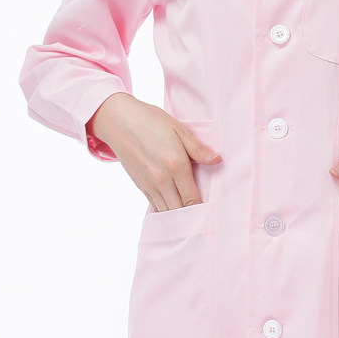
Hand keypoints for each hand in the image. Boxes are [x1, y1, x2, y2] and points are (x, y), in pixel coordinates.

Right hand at [87, 93, 221, 211]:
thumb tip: (218, 160)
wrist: (120, 122)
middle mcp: (162, 178)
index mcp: (176, 165)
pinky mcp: (140, 185)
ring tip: (191, 216)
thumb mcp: (179, 130)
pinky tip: (174, 209)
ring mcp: (149, 184)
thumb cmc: (152, 122)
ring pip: (166, 211)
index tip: (212, 209)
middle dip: (192, 215)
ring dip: (178, 215)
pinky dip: (165, 210)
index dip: (203, 208)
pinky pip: (155, 205)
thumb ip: (198, 149)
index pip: (192, 198)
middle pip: (179, 209)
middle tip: (204, 215)